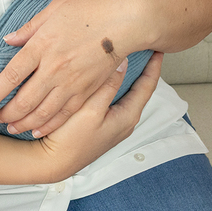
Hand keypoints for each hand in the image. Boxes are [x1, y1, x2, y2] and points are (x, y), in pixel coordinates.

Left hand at [0, 0, 145, 137]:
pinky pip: (64, 114)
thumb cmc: (93, 8)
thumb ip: (30, 28)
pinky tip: (38, 129)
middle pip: (23, 100)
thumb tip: (10, 40)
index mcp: (42, 46)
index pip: (10, 76)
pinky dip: (49, 125)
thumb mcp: (54, 10)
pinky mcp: (87, 90)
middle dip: (6, 113)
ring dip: (24, 123)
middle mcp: (54, 68)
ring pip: (42, 112)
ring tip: (12, 128)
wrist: (128, 19)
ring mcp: (72, 82)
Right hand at [37, 52, 162, 178]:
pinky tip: (105, 77)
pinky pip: (113, 99)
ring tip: (126, 57)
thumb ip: (108, 85)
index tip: (158, 48)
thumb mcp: (91, 109)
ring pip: (126, 93)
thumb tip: (123, 62)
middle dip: (143, 68)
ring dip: (128, 76)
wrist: (53, 162)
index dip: (154, 65)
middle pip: (140, 89)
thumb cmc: (71, 139)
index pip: (148, 85)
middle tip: (143, 47)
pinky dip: (114, 84)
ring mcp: (113, 124)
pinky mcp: (100, 124)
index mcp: (128, 116)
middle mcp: (124, 121)